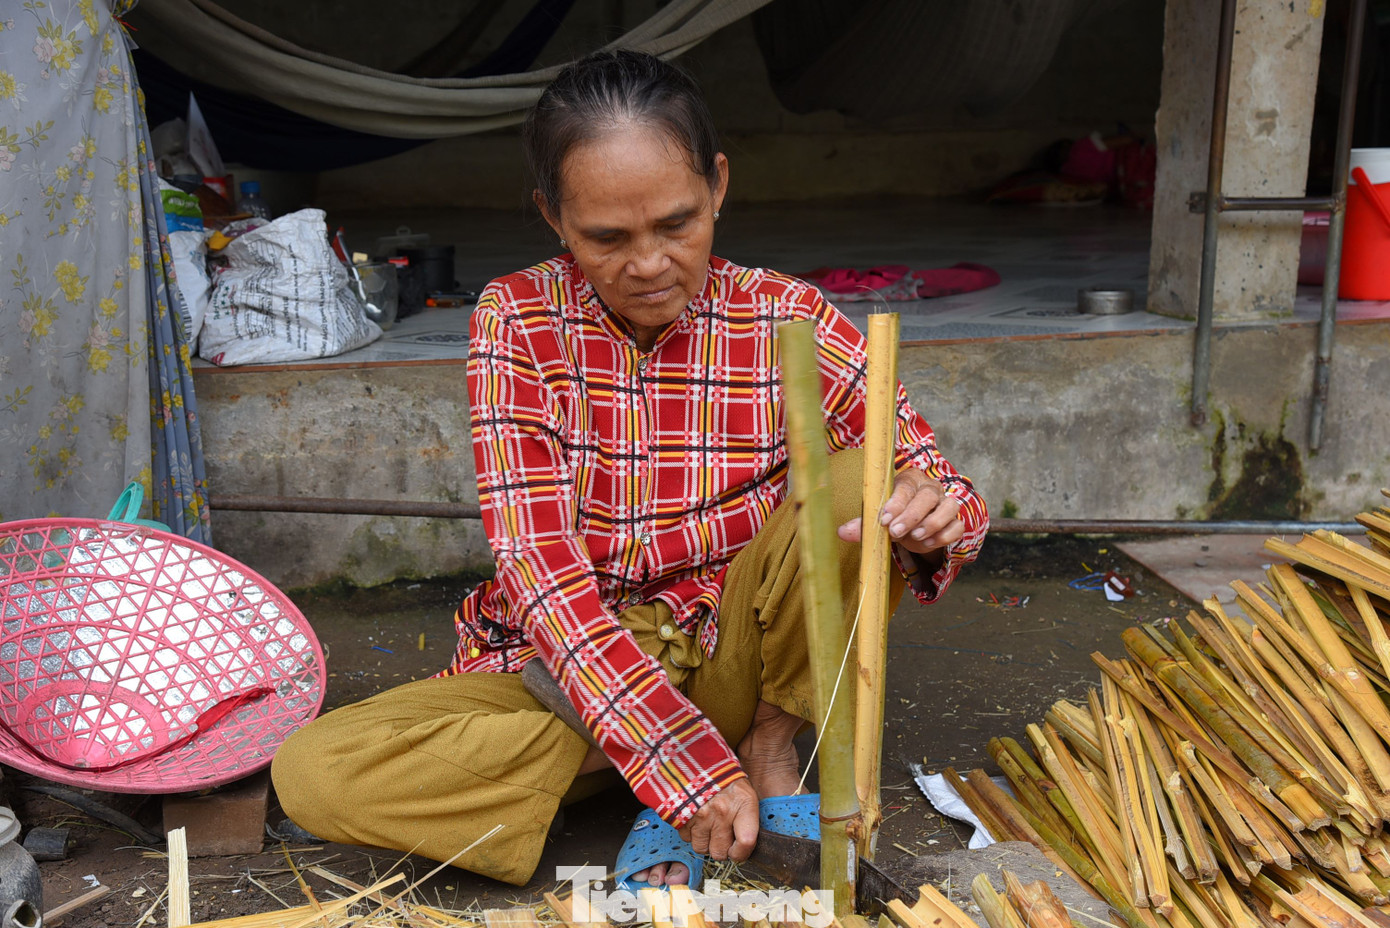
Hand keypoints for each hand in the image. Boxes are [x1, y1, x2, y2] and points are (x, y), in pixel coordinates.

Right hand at [679, 777, 759, 862]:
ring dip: (704, 842)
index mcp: (742, 804)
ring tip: (708, 826)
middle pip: (720, 853)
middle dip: (720, 849)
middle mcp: (722, 812)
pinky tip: (696, 819)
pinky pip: (686, 838)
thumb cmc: (724, 777)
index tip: (738, 851)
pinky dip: (691, 832)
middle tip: (721, 838)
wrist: (697, 758)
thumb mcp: (745, 791)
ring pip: (701, 849)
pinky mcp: (682, 815)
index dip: (741, 853)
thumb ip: (747, 818)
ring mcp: (700, 815)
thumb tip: (745, 845)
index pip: (746, 842)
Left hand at [837, 469, 962, 555]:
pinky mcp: (955, 521)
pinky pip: (957, 526)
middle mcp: (930, 488)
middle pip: (927, 496)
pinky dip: (945, 536)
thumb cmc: (895, 516)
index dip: (895, 503)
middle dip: (911, 515)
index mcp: (909, 480)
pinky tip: (928, 544)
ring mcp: (945, 504)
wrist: (913, 527)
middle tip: (895, 532)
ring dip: (932, 523)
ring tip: (915, 537)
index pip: (905, 487)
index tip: (884, 520)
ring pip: (949, 507)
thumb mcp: (878, 519)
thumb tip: (842, 532)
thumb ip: (863, 525)